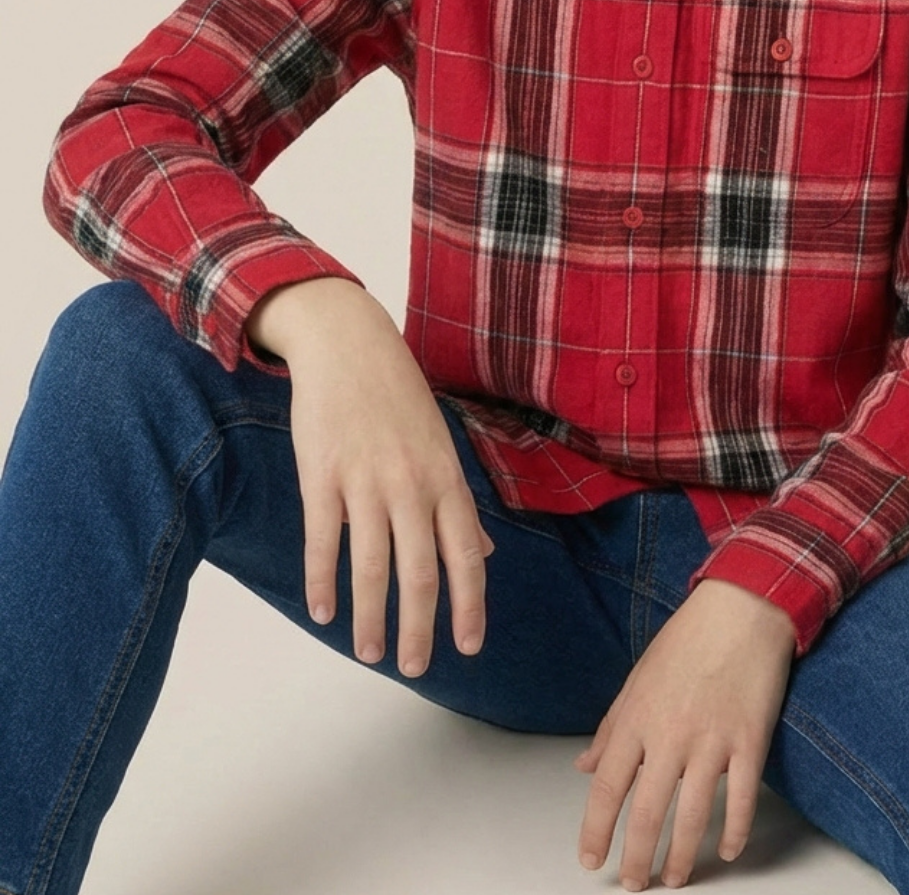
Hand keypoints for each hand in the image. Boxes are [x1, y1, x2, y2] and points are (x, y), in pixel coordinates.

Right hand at [247, 277, 495, 675]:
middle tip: (414, 668)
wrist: (348, 342)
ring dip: (371, 617)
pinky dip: (322, 581)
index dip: (469, 605)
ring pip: (372, 565)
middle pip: (421, 572)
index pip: (466, 555)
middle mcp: (412, 484)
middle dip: (420, 628)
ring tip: (369, 652)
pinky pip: (323, 539)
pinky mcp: (322, 474)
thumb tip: (485, 554)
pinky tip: (322, 612)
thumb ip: (458, 504)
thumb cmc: (397, 395)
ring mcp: (366, 479)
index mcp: (446, 478)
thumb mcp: (441, 443)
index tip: (468, 648)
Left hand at [573, 577, 795, 890]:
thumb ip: (611, 728)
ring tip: (674, 879)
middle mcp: (671, 734)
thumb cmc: (686, 640)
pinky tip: (728, 850)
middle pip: (648, 812)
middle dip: (638, 858)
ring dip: (681, 856)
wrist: (740, 608)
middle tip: (633, 884)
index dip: (596, 830)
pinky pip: (742, 798)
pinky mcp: (750, 740)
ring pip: (693, 816)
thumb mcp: (637, 679)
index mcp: (638, 717)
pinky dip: (735, 830)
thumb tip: (585, 766)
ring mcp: (712, 739)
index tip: (591, 860)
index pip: (608, 786)